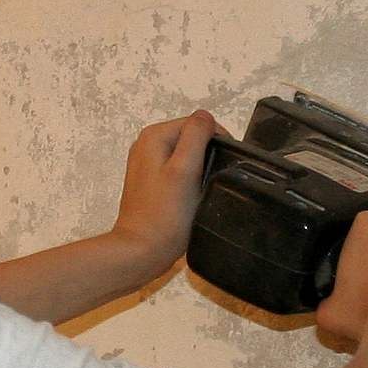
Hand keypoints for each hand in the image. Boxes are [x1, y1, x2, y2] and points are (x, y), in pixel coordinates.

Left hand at [110, 110, 222, 277]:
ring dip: (200, 168)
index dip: (216, 140)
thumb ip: (196, 136)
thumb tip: (205, 117)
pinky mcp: (151, 183)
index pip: (197, 123)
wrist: (141, 250)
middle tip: (216, 180)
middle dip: (207, 154)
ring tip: (205, 190)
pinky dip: (189, 179)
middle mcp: (146, 145)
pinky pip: (177, 171)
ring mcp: (147, 164)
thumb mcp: (185, 169)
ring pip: (186, 155)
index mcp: (154, 136)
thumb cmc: (166, 213)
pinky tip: (193, 196)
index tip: (226, 165)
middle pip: (190, 137)